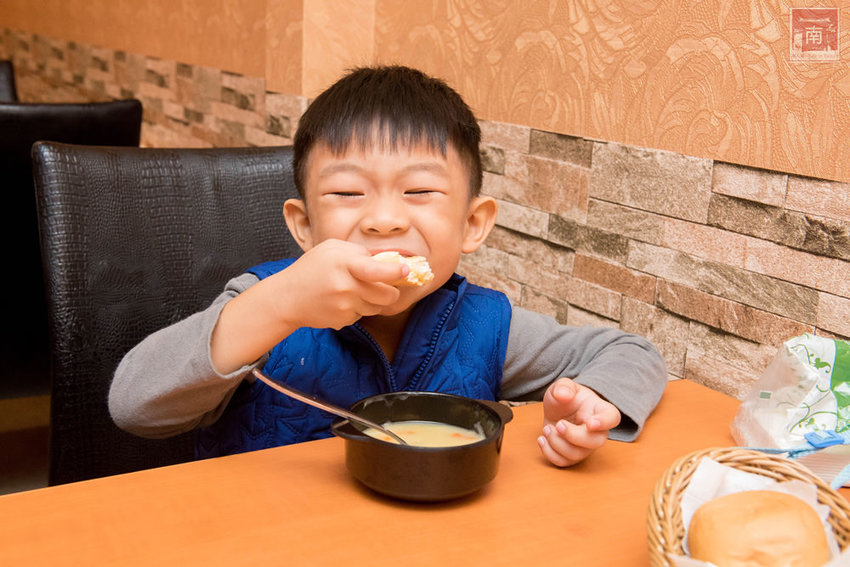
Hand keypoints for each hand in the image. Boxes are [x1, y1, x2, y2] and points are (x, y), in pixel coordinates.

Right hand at [270, 239, 408, 329]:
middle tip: (386, 284)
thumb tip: (387, 260)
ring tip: (356, 290)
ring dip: (374, 299)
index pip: (378, 270)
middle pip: (387, 294)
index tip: (405, 270)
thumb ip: (359, 252)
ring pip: (377, 306)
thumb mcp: (333, 249)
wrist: (287, 298)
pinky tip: (343, 301)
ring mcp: (345, 306)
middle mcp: (346, 287)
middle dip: (391, 290)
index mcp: (344, 264)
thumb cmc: (311, 268)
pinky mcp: (343, 321)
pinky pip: (363, 315)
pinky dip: (359, 308)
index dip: (396, 271)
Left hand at [538, 378, 620, 466]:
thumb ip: (564, 387)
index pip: (612, 418)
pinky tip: (542, 439)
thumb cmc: (565, 397)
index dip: (604, 423)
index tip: (590, 423)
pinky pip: (564, 462)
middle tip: (558, 424)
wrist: (557, 410)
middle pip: (595, 442)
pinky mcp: (572, 455)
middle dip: (573, 435)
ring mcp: (586, 446)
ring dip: (557, 443)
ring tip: (547, 429)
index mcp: (600, 410)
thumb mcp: (562, 386)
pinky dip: (549, 453)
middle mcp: (597, 431)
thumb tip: (564, 394)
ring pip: (577, 454)